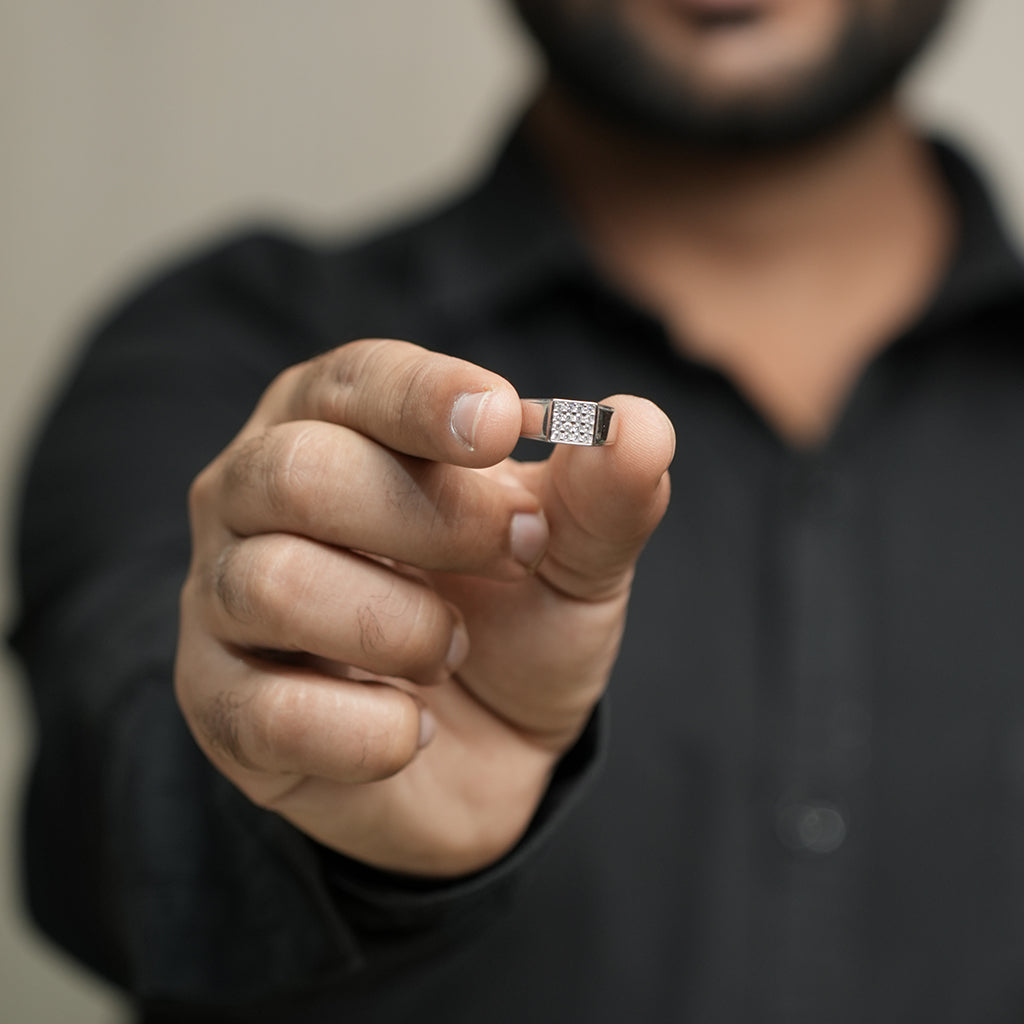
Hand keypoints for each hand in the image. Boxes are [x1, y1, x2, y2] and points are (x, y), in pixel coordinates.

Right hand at [175, 339, 673, 875]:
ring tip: (451, 650)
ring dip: (402, 628)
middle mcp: (256, 497)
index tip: (504, 429)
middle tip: (515, 554)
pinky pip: (271, 711)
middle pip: (296, 471)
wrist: (484, 757)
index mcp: (338, 426)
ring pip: (273, 583)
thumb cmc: (515, 626)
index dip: (426, 397)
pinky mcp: (221, 705)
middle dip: (427, 519)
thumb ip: (604, 497)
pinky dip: (372, 730)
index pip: (354, 380)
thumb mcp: (576, 560)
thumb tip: (639, 428)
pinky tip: (411, 730)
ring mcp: (223, 602)